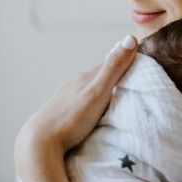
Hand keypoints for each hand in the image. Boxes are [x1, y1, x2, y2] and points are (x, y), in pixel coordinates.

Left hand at [16, 35, 138, 164]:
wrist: (38, 144)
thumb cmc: (70, 119)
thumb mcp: (97, 92)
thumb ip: (113, 68)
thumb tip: (130, 38)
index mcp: (83, 78)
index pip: (109, 64)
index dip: (125, 64)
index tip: (142, 68)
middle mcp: (72, 85)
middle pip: (98, 77)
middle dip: (114, 79)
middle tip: (132, 87)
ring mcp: (63, 99)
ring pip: (87, 91)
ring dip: (101, 93)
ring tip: (114, 102)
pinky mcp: (58, 114)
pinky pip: (79, 104)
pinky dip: (89, 105)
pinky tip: (91, 114)